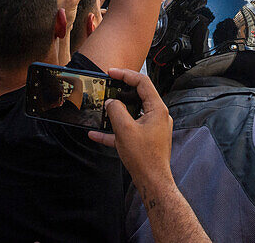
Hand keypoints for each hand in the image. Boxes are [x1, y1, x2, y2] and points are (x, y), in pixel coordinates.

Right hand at [88, 68, 170, 188]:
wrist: (152, 182)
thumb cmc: (144, 157)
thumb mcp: (125, 130)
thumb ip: (116, 111)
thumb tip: (111, 102)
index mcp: (157, 109)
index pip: (142, 82)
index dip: (126, 74)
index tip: (111, 72)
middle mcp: (157, 116)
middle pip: (138, 96)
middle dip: (120, 92)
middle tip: (107, 87)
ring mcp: (152, 128)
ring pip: (132, 113)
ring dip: (116, 112)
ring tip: (102, 109)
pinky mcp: (146, 139)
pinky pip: (129, 129)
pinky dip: (115, 130)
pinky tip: (97, 134)